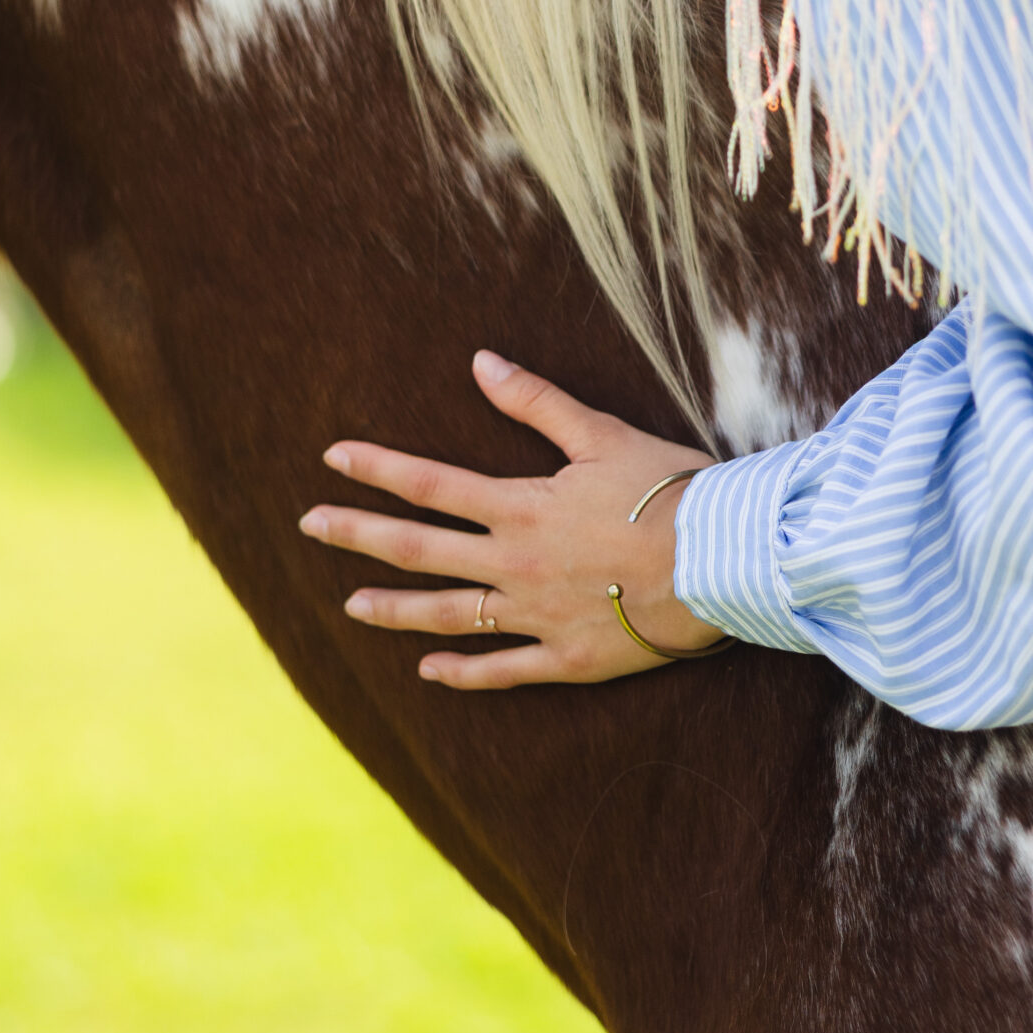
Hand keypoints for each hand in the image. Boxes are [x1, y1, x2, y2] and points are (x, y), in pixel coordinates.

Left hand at [297, 351, 728, 691]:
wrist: (722, 564)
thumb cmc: (670, 491)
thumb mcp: (602, 434)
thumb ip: (536, 402)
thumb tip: (480, 361)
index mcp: (521, 507)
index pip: (430, 485)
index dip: (377, 469)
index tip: (332, 458)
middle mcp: (516, 564)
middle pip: (421, 550)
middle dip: (360, 535)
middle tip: (310, 525)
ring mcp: (537, 616)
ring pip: (449, 615)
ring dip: (396, 609)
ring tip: (351, 605)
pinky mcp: (568, 657)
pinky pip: (503, 670)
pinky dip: (462, 671)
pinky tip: (429, 671)